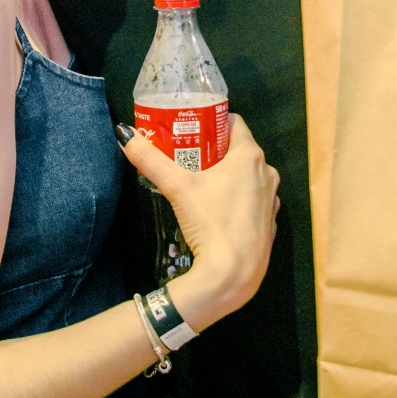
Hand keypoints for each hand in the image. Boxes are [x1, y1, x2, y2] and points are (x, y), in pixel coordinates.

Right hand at [119, 117, 278, 330]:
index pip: (234, 123)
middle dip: (216, 151)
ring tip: (201, 182)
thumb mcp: (177, 187)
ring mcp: (271, 200)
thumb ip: (150, 159)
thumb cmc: (210, 222)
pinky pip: (253, 201)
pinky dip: (239, 200)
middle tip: (189, 154)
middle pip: (239, 151)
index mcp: (250, 156)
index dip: (213, 122)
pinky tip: (218, 210)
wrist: (232, 275)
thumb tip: (125, 135)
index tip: (193, 127)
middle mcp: (267, 174)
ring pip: (249, 177)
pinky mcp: (270, 224)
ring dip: (229, 176)